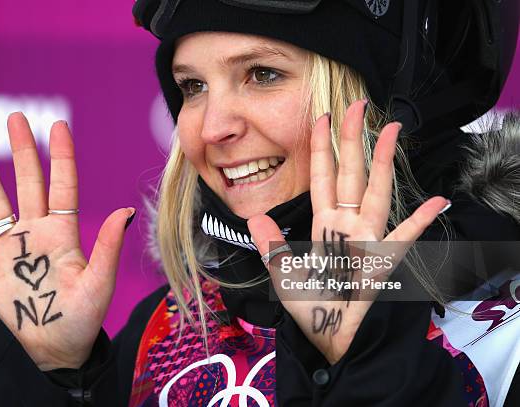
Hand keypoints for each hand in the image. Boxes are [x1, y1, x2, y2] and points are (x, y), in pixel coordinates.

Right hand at [0, 113, 134, 369]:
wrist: (58, 346)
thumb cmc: (84, 316)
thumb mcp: (100, 282)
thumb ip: (108, 246)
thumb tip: (127, 211)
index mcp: (64, 232)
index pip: (62, 185)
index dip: (60, 156)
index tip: (57, 125)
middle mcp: (36, 232)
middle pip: (28, 183)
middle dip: (23, 150)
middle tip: (16, 117)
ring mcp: (10, 248)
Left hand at [248, 100, 449, 363]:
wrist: (330, 339)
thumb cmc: (309, 308)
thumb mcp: (285, 276)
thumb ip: (272, 248)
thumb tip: (254, 218)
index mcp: (322, 225)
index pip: (321, 178)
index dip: (320, 149)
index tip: (321, 118)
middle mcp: (346, 225)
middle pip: (350, 174)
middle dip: (351, 140)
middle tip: (355, 105)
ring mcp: (367, 240)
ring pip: (376, 192)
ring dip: (383, 162)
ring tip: (392, 129)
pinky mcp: (383, 262)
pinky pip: (404, 238)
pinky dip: (420, 221)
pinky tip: (435, 201)